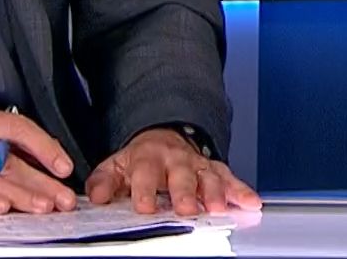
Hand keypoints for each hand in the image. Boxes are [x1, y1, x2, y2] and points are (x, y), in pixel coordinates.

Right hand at [0, 104, 76, 214]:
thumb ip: (2, 144)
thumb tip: (45, 165)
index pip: (17, 128)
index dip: (44, 148)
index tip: (64, 167)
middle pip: (7, 162)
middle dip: (40, 182)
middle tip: (62, 198)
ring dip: (20, 196)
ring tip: (42, 207)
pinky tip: (1, 209)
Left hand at [86, 127, 262, 215]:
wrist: (164, 138)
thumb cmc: (141, 160)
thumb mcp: (116, 165)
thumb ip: (104, 181)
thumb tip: (95, 196)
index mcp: (149, 157)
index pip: (146, 173)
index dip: (145, 190)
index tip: (144, 206)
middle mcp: (176, 160)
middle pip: (181, 176)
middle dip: (185, 192)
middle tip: (186, 208)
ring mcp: (198, 165)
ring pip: (209, 177)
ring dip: (215, 193)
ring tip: (219, 208)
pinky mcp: (216, 171)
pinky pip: (231, 180)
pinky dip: (242, 191)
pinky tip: (251, 203)